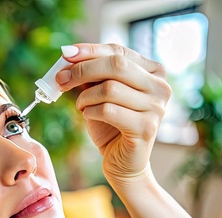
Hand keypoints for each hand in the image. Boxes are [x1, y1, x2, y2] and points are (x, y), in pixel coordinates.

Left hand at [57, 43, 170, 185]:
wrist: (124, 163)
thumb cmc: (111, 126)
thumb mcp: (101, 94)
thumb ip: (92, 74)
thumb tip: (68, 55)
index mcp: (154, 72)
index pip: (119, 51)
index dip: (90, 50)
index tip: (66, 54)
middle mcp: (160, 87)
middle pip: (116, 65)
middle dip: (83, 70)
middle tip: (61, 80)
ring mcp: (156, 108)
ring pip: (110, 88)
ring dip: (85, 97)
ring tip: (81, 106)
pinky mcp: (146, 128)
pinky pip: (108, 110)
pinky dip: (90, 111)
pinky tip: (88, 116)